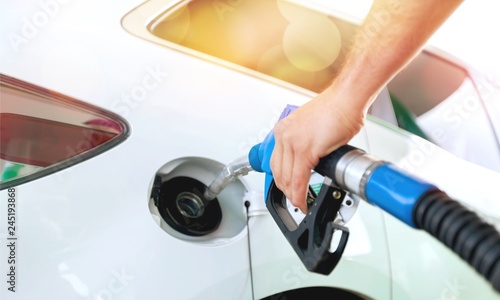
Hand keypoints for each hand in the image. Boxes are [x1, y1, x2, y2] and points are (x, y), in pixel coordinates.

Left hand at [270, 86, 364, 212]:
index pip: (276, 162)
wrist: (346, 99)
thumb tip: (311, 159)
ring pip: (287, 179)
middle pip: (278, 172)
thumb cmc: (336, 109)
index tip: (287, 188)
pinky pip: (299, 180)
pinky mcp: (306, 150)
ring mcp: (293, 143)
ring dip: (293, 195)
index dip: (281, 180)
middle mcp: (284, 135)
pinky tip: (304, 200)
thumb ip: (306, 142)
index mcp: (284, 130)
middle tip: (294, 199)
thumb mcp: (311, 126)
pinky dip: (300, 194)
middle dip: (286, 190)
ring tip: (300, 203)